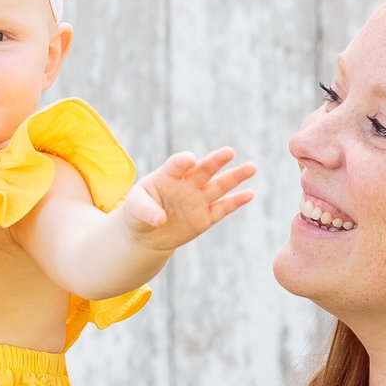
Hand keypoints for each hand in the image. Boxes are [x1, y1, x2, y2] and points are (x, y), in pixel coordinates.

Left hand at [118, 146, 255, 251]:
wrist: (147, 233)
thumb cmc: (138, 213)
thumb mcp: (134, 209)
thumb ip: (146, 210)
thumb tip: (159, 219)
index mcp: (168, 175)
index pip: (177, 164)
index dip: (183, 161)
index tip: (190, 159)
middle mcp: (187, 183)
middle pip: (204, 170)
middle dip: (216, 161)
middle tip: (229, 152)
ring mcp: (198, 199)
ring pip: (219, 185)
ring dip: (235, 176)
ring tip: (252, 167)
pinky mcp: (206, 217)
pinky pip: (223, 208)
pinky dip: (236, 201)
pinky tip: (250, 194)